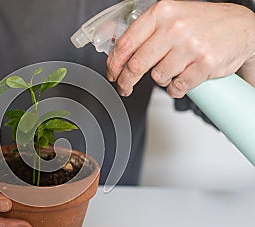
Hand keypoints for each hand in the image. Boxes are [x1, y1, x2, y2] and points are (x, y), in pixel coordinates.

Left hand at [106, 0, 254, 97]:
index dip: (114, 63)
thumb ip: (145, 32)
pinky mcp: (205, 63)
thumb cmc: (202, 24)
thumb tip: (116, 51)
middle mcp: (175, 27)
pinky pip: (178, 86)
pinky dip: (176, 88)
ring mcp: (191, 46)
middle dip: (126, 81)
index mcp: (162, 12)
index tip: (112, 73)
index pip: (126, 43)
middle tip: (124, 87)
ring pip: (158, 77)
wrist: (241, 27)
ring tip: (173, 69)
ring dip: (162, 79)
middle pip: (137, 65)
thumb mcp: (171, 17)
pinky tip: (182, 79)